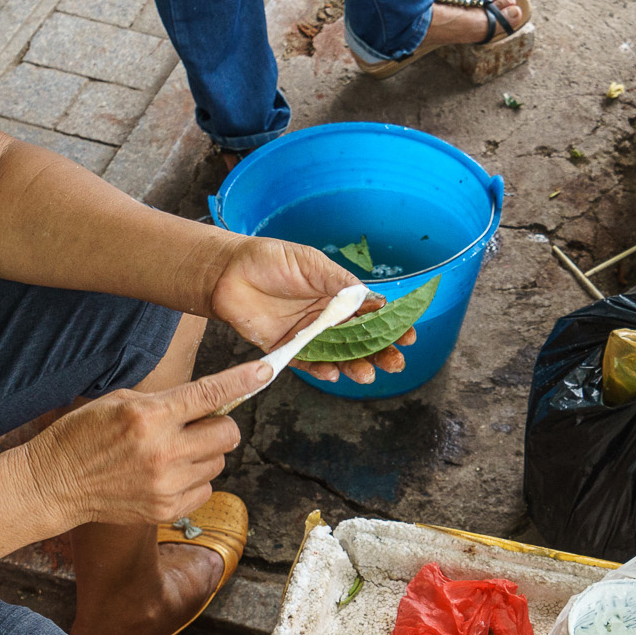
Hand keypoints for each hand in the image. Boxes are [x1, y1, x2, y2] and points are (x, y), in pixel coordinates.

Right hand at [23, 358, 269, 531]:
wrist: (55, 483)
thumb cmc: (84, 435)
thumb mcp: (120, 401)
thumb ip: (167, 402)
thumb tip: (210, 401)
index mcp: (150, 416)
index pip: (210, 394)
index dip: (243, 381)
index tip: (265, 370)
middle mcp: (164, 451)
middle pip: (227, 433)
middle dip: (217, 426)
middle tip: (195, 427)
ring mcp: (168, 484)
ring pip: (219, 462)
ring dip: (204, 454)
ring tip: (170, 453)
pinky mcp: (168, 508)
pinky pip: (206, 488)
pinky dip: (194, 480)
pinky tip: (166, 475)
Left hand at [206, 235, 416, 385]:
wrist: (227, 272)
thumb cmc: (269, 260)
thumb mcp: (312, 263)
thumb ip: (342, 284)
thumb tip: (377, 301)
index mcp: (339, 297)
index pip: (372, 316)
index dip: (391, 327)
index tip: (408, 336)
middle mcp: (327, 320)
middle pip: (361, 342)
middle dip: (381, 353)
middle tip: (396, 363)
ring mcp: (309, 336)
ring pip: (339, 358)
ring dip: (355, 367)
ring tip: (367, 374)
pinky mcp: (287, 350)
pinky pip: (308, 365)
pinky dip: (321, 371)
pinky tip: (333, 374)